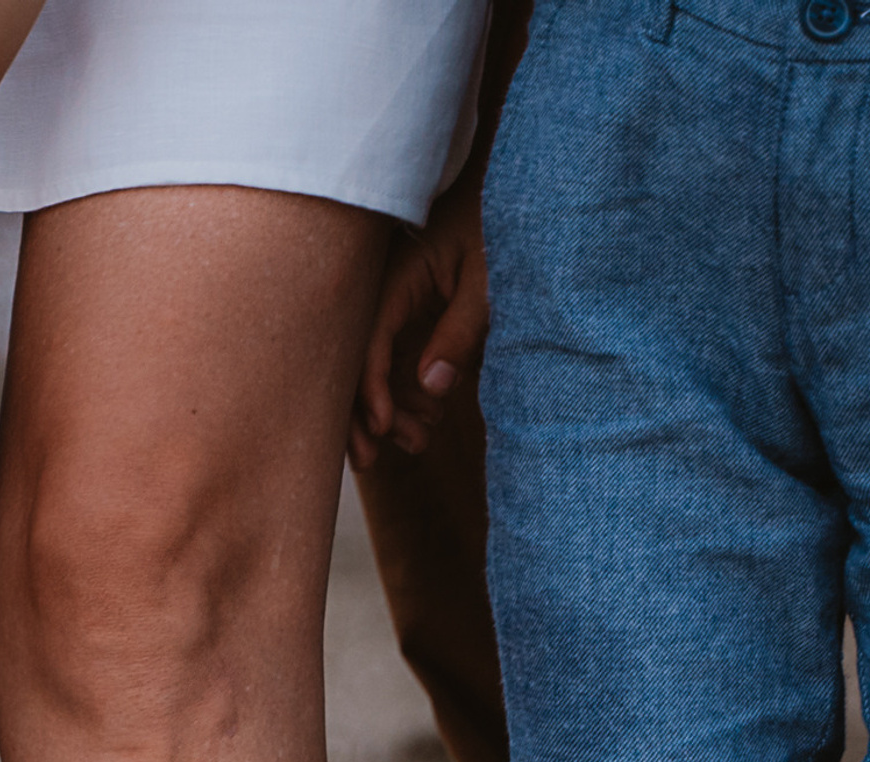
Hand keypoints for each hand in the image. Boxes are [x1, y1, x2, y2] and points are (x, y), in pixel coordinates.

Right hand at [349, 180, 488, 470]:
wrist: (517, 195)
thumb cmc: (504, 228)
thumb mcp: (488, 280)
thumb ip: (461, 332)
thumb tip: (431, 386)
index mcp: (396, 271)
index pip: (368, 338)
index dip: (370, 388)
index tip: (383, 428)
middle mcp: (383, 287)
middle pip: (352, 358)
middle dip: (359, 413)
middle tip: (374, 459)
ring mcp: (393, 302)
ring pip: (369, 366)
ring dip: (386, 410)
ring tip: (419, 442)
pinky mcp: (409, 313)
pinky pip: (392, 360)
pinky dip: (404, 394)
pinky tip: (428, 420)